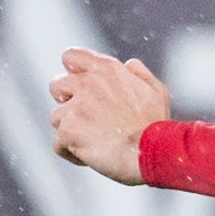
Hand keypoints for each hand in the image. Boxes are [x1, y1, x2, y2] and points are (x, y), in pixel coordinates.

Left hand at [48, 48, 171, 185]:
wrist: (154, 153)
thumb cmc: (157, 127)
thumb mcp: (157, 92)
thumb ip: (140, 74)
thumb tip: (130, 64)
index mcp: (107, 71)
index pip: (71, 57)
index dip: (73, 72)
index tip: (81, 87)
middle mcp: (87, 84)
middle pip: (57, 86)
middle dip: (68, 102)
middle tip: (88, 119)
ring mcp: (75, 108)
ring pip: (57, 118)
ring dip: (71, 131)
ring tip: (94, 143)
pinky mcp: (68, 131)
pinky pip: (58, 145)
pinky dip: (71, 153)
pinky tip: (90, 159)